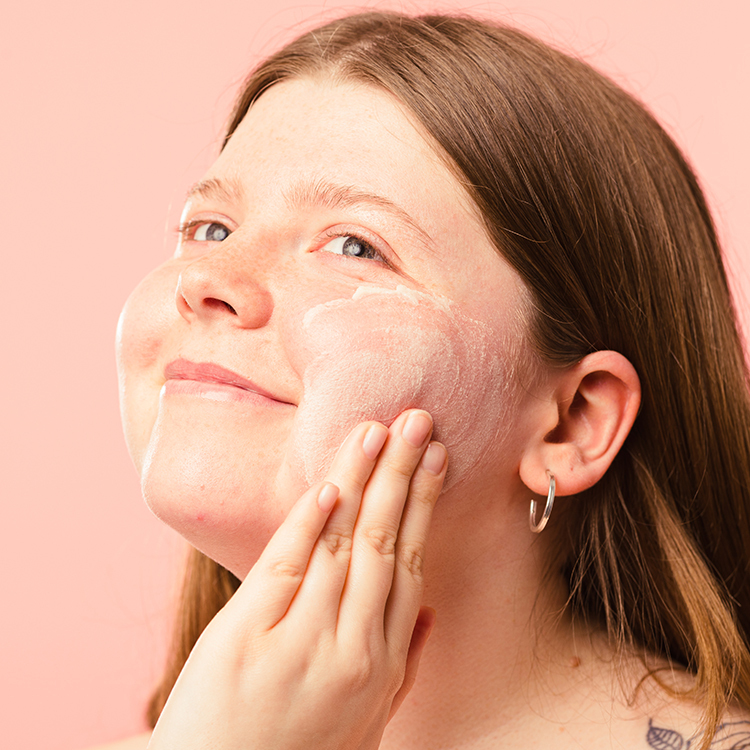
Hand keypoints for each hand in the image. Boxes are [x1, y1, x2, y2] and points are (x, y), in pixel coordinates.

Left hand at [148, 409, 446, 749]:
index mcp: (381, 661)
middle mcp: (350, 647)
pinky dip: (307, 521)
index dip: (424, 504)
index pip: (412, 563)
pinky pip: (286, 566)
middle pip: (385, 542)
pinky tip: (328, 483)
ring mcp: (299, 642)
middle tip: (417, 421)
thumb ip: (402, 664)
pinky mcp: (247, 637)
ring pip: (343, 544)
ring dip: (361, 481)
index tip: (436, 458)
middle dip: (403, 474)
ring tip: (377, 431)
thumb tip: (429, 612)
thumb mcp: (367, 720)